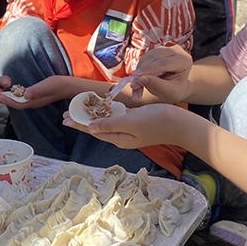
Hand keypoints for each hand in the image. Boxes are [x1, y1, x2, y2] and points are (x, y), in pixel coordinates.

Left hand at [0, 76, 72, 109]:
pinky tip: (7, 92)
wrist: (68, 87)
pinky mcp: (34, 97)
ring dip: (5, 98)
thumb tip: (26, 95)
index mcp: (34, 101)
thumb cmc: (59, 85)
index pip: (17, 103)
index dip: (5, 100)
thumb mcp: (48, 86)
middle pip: (14, 103)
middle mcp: (32, 103)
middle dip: (1, 100)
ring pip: (16, 101)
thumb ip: (37, 90)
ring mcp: (33, 101)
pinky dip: (12, 96)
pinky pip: (20, 98)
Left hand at [62, 103, 190, 149]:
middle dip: (81, 120)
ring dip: (92, 116)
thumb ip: (110, 125)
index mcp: (119, 138)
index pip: (93, 131)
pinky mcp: (136, 122)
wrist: (181, 124)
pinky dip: (107, 112)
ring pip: (106, 122)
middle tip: (66, 113)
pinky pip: (117, 117)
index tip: (64, 119)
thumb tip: (90, 128)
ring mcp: (129, 129)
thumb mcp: (130, 122)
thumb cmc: (157, 122)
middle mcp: (122, 136)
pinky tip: (100, 107)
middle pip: (97, 127)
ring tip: (79, 110)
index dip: (78, 124)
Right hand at [130, 45, 191, 103]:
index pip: (165, 62)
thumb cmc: (175, 90)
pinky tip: (137, 81)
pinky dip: (139, 70)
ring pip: (148, 56)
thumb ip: (156, 84)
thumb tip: (140, 78)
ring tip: (136, 86)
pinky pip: (144, 58)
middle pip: (155, 57)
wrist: (176, 87)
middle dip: (142, 69)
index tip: (135, 76)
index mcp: (184, 60)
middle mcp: (176, 51)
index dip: (149, 69)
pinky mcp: (156, 51)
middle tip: (133, 83)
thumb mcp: (168, 92)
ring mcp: (165, 49)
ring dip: (139, 70)